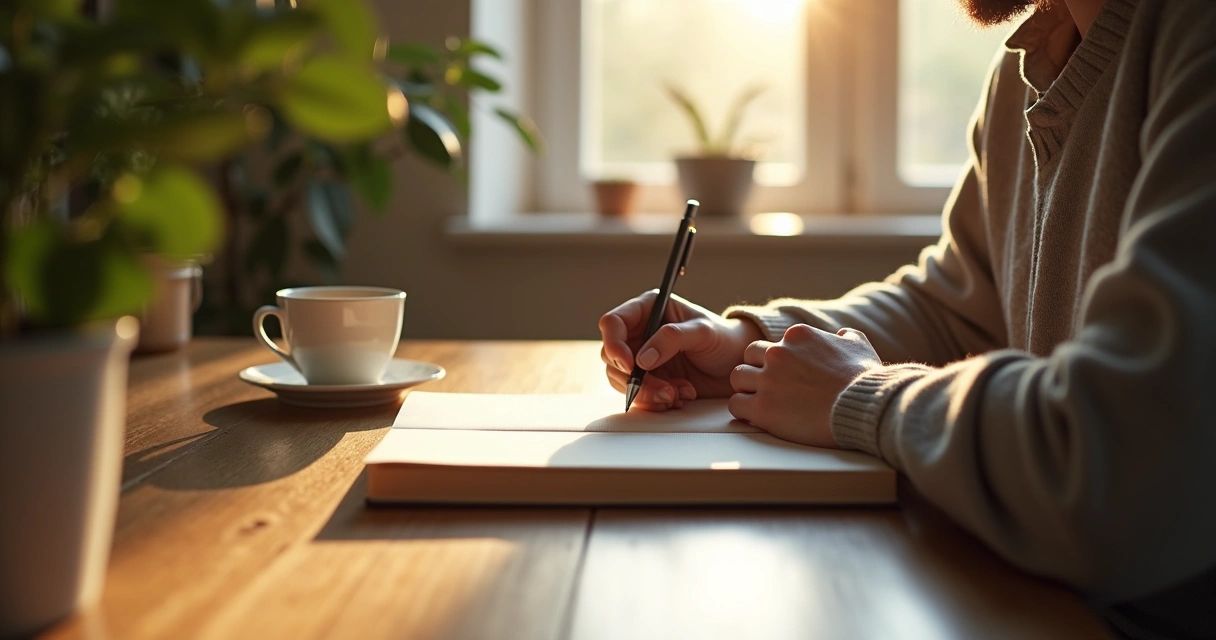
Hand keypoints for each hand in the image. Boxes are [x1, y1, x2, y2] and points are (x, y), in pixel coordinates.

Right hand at [600, 291, 761, 410]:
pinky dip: (656, 401)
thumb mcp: (703, 332)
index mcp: (648, 310)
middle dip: (635, 378)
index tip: (629, 364)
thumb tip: (642, 359)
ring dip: (647, 393)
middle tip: (664, 389)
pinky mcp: (650, 380)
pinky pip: (638, 395)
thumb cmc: (723, 339)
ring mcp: (642, 358)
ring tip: (677, 395)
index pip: (613, 322)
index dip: (614, 343)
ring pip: (622, 379)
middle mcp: (640, 333)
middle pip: (612, 356)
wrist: (737, 367)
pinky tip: (680, 397)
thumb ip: (672, 338)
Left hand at [728, 324, 881, 446]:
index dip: (777, 363)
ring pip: (738, 377)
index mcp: (796, 335)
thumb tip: (842, 335)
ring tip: (761, 402)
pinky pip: (736, 405)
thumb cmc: (864, 379)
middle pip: (749, 357)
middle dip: (757, 371)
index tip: (788, 377)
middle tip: (769, 388)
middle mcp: (778, 353)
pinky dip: (743, 411)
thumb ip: (845, 337)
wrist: (865, 406)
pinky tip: (756, 417)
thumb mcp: (859, 345)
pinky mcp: (763, 408)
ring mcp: (768, 380)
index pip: (773, 344)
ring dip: (746, 389)